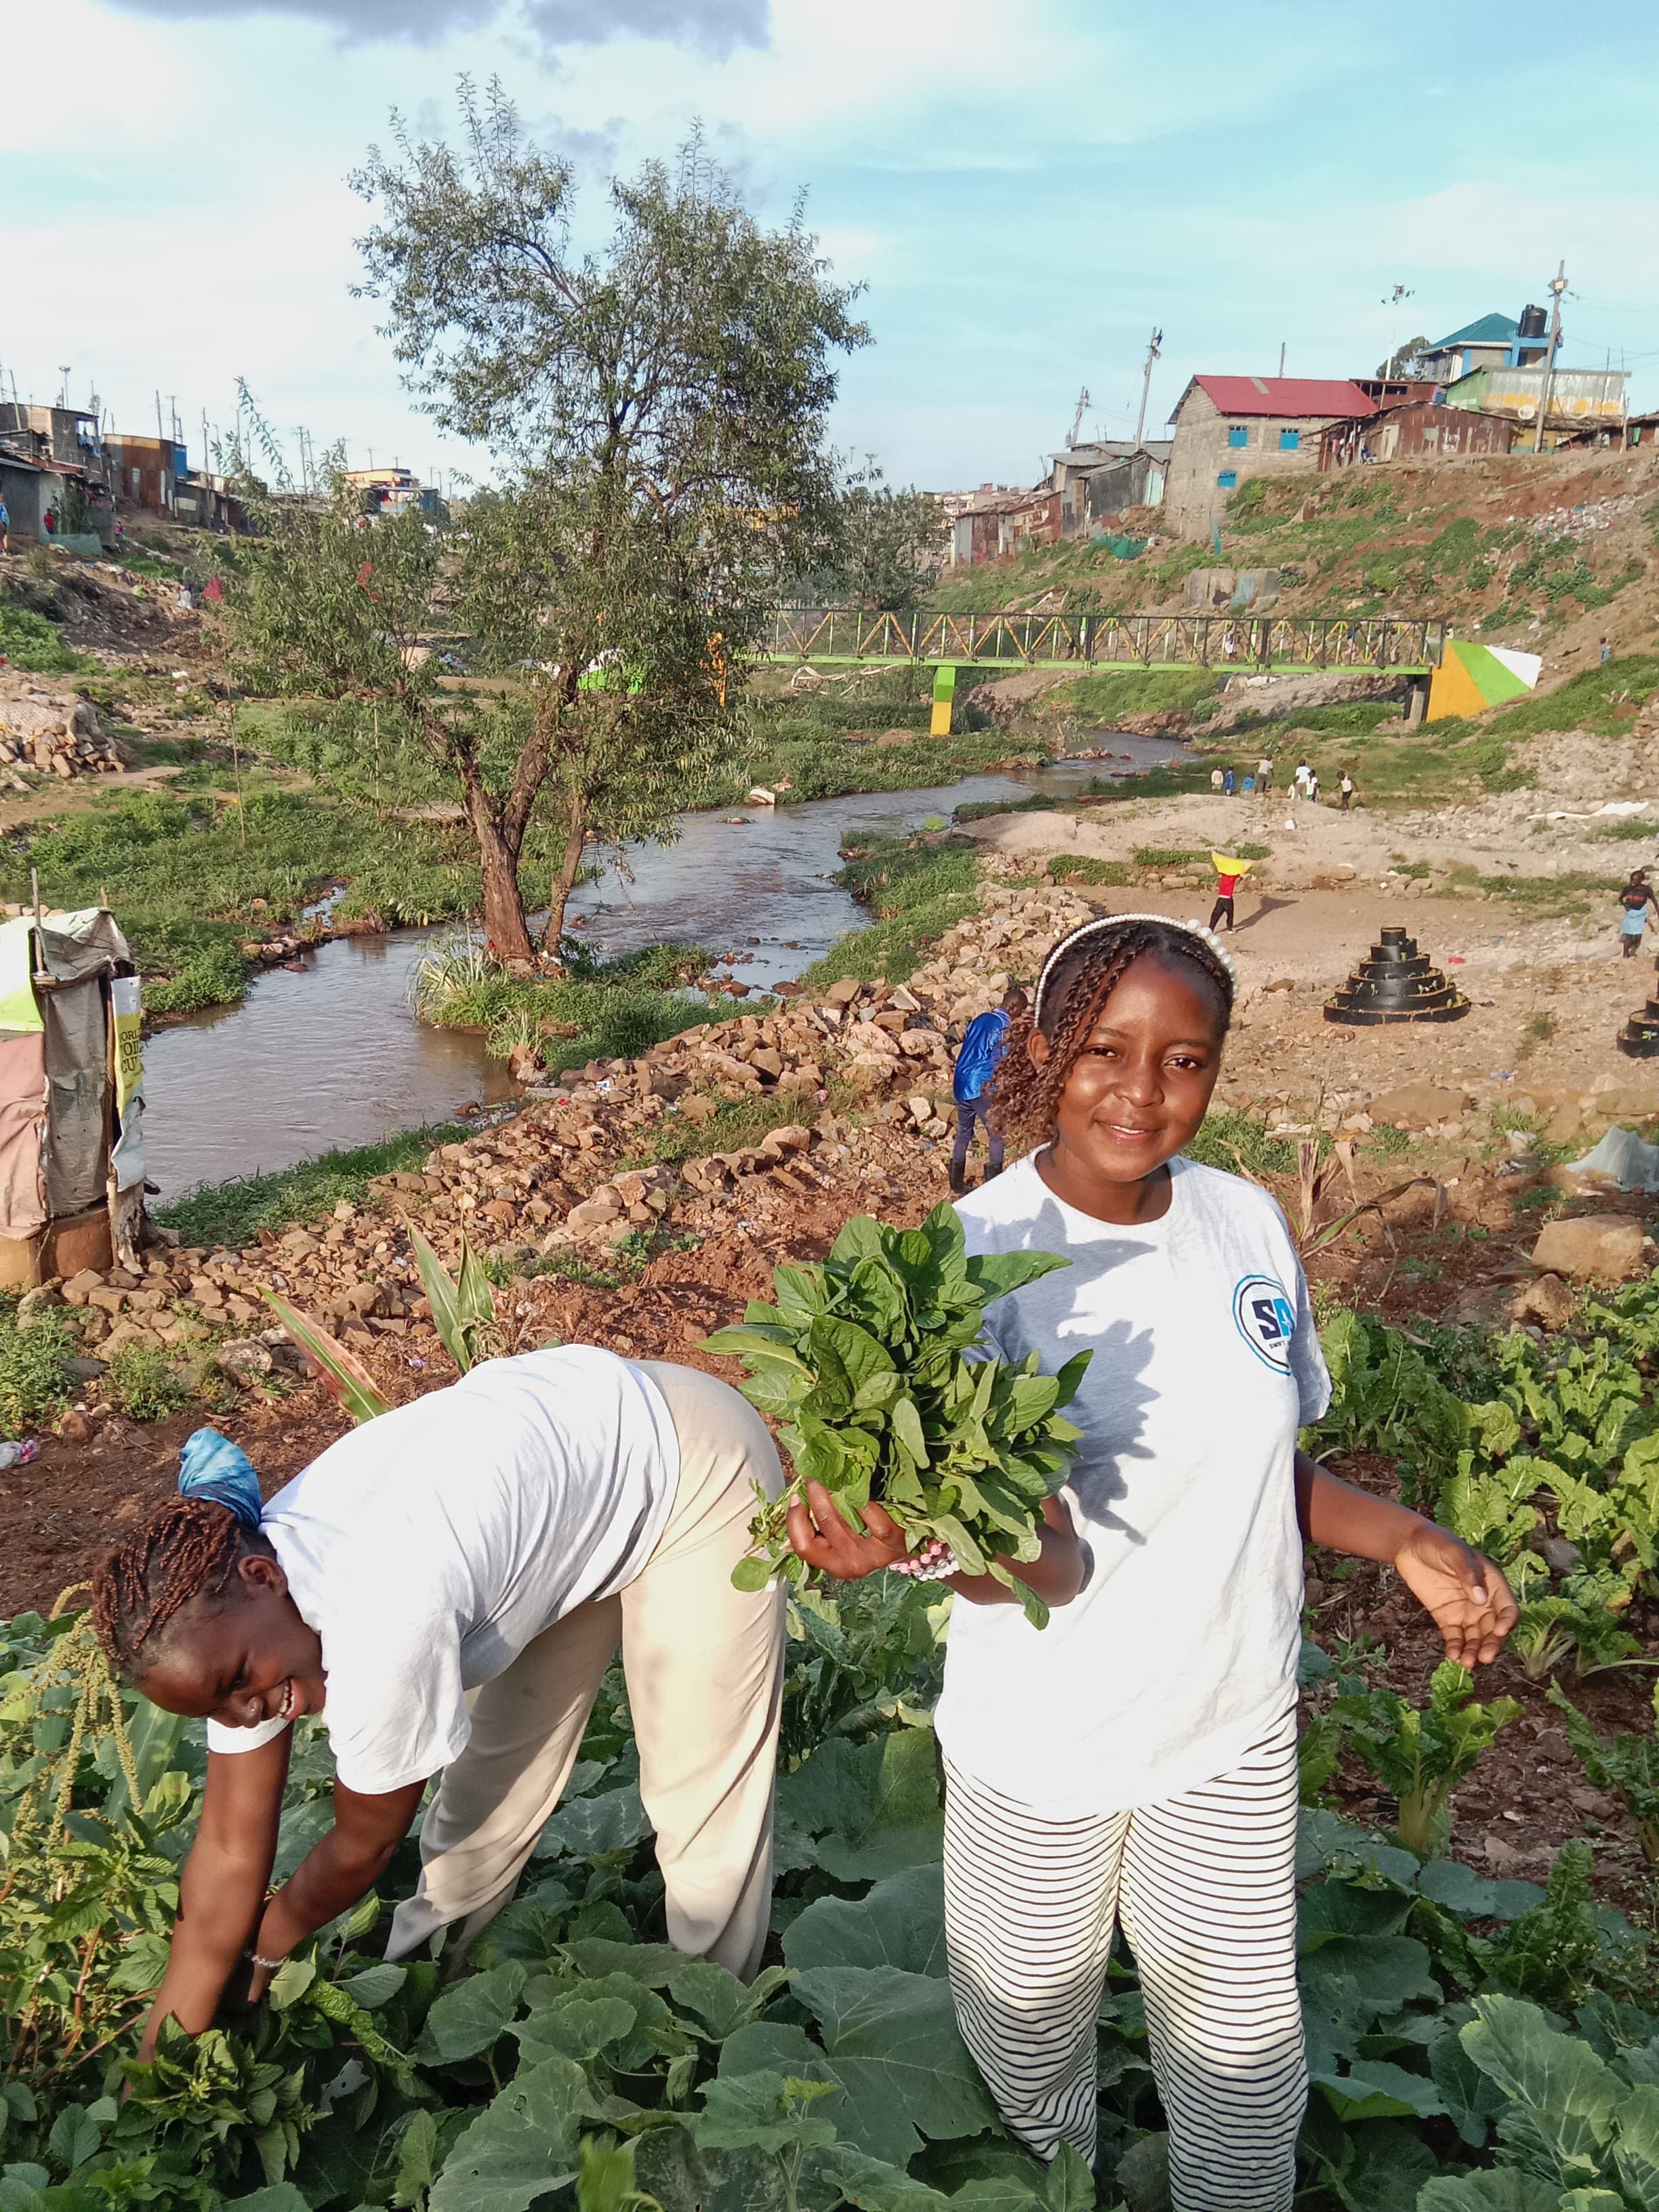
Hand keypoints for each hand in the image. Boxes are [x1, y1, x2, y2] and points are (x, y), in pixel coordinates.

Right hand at [787, 1481, 909, 1579]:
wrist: (910, 1553)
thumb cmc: (870, 1543)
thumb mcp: (844, 1544)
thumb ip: (824, 1528)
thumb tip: (803, 1495)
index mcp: (833, 1564)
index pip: (803, 1546)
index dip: (795, 1519)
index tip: (797, 1497)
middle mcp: (849, 1563)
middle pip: (825, 1521)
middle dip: (816, 1492)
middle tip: (815, 1473)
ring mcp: (871, 1554)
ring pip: (845, 1516)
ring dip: (836, 1490)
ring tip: (832, 1473)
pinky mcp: (891, 1542)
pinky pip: (871, 1516)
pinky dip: (861, 1499)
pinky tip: (856, 1485)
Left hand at [1392, 1520, 1517, 1666]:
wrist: (1409, 1544)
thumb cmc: (1437, 1542)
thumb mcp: (1454, 1552)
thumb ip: (1468, 1574)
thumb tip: (1481, 1599)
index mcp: (1493, 1585)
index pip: (1507, 1609)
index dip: (1507, 1622)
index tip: (1499, 1631)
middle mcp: (1483, 1602)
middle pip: (1494, 1629)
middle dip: (1492, 1645)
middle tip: (1484, 1657)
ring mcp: (1465, 1612)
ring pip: (1476, 1638)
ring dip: (1474, 1651)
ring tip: (1466, 1662)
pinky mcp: (1447, 1619)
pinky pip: (1455, 1638)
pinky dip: (1456, 1648)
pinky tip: (1453, 1656)